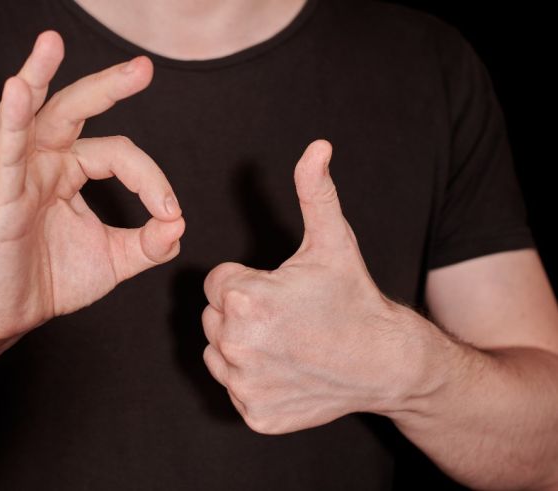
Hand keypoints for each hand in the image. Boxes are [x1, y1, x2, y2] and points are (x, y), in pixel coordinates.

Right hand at [0, 31, 184, 342]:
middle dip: (108, 86)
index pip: (119, 154)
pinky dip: (12, 119)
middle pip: (75, 110)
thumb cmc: (53, 280)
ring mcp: (20, 175)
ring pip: (32, 117)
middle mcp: (45, 163)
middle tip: (143, 69)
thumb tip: (179, 225)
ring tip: (50, 43)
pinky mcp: (0, 196)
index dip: (152, 179)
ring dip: (40, 76)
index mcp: (71, 171)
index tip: (169, 214)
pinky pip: (6, 151)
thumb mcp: (114, 259)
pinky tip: (16, 90)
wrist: (13, 314)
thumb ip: (148, 242)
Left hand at [201, 139, 426, 433]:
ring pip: (218, 353)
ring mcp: (244, 383)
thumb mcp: (333, 241)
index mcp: (242, 296)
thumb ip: (314, 192)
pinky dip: (255, 382)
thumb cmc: (354, 299)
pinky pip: (235, 389)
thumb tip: (317, 146)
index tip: (281, 292)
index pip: (217, 283)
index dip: (249, 282)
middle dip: (242, 313)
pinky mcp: (253, 414)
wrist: (388, 364)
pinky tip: (287, 370)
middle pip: (213, 317)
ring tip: (286, 342)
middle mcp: (235, 342)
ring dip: (242, 347)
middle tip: (286, 318)